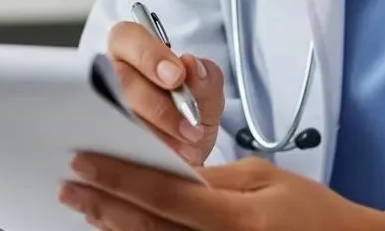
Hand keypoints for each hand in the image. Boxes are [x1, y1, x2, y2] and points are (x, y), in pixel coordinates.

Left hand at [59, 152, 384, 230]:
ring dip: (113, 226)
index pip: (163, 195)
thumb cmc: (313, 215)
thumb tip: (169, 171)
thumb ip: (213, 180)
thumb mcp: (265, 181)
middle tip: (70, 182)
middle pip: (146, 228)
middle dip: (103, 203)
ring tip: (85, 203)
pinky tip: (118, 230)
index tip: (85, 160)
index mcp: (236, 221)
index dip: (119, 177)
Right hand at [106, 20, 224, 166]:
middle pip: (118, 79)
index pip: (127, 37)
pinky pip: (113, 145)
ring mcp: (102, 109)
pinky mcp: (103, 142)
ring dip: (154, 133)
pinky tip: (170, 158)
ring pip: (115, 115)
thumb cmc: (192, 113)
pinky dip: (144, 154)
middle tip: (188, 123)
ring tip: (187, 145)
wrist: (189, 154)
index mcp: (134, 52)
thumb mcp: (208, 95)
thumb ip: (206, 78)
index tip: (177, 77)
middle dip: (155, 103)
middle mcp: (111, 76)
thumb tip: (192, 64)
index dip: (148, 54)